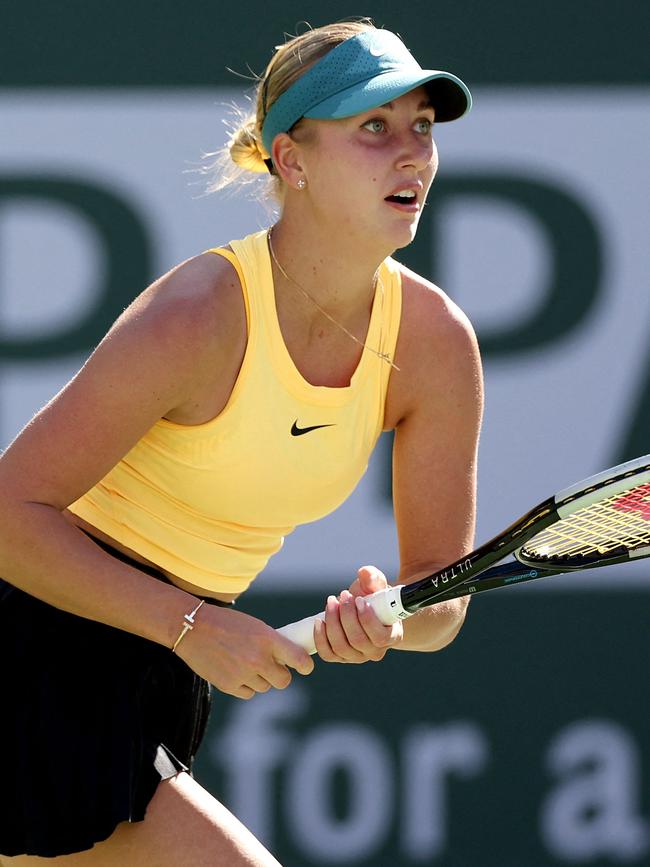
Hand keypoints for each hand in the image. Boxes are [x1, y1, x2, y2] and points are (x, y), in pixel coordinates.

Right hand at [176, 605, 313, 698]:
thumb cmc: (226, 623)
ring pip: (264, 687)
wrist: (193, 628)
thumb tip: (290, 659)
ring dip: (260, 679)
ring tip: (246, 663)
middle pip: (283, 680)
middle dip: (280, 675)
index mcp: (268, 639)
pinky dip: (245, 686)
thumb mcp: (255, 626)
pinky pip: (248, 693)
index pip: (299, 659)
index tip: (304, 667)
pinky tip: (235, 671)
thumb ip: (272, 643)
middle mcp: (258, 658)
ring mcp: (243, 674)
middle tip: (272, 666)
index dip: (305, 665)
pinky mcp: (228, 685)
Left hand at [314, 565, 402, 662]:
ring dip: (332, 622)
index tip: (358, 599)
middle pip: (357, 640)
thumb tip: (365, 573)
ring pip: (341, 647)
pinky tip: (319, 621)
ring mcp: (357, 657)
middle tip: (343, 595)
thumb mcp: (376, 585)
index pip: (380, 637)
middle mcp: (375, 651)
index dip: (367, 619)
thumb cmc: (373, 597)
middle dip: (346, 616)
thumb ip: (374, 578)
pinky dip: (320, 638)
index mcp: (392, 637)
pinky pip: (328, 654)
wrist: (362, 607)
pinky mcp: (340, 657)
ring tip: (332, 602)